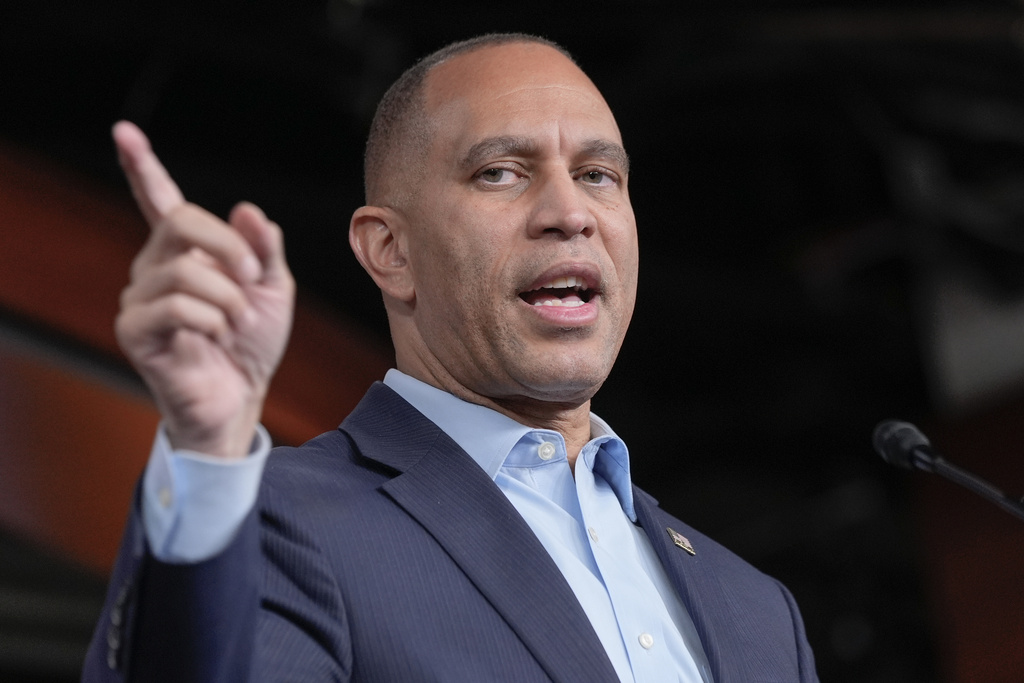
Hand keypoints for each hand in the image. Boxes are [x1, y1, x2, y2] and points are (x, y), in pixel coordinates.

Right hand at [113, 121, 294, 457]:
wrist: (241, 396)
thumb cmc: (251, 343)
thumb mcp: (273, 290)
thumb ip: (264, 249)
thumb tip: (247, 210)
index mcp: (187, 251)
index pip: (159, 199)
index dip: (142, 165)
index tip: (126, 131)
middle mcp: (156, 266)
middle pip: (182, 220)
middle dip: (229, 246)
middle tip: (251, 277)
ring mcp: (141, 297)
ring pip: (185, 269)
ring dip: (228, 298)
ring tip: (236, 323)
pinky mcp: (135, 329)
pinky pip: (177, 306)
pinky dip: (211, 321)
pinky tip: (214, 338)